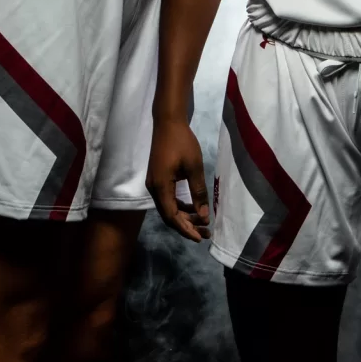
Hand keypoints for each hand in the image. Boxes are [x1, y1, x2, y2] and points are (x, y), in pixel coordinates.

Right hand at [147, 116, 211, 241]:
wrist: (168, 123)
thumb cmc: (182, 142)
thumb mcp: (194, 167)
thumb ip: (198, 192)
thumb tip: (204, 215)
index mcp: (161, 186)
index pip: (171, 216)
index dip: (185, 229)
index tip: (200, 238)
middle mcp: (154, 188)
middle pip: (168, 215)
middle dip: (187, 226)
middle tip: (206, 233)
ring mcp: (155, 183)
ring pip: (168, 208)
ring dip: (184, 217)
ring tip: (203, 223)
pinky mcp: (158, 179)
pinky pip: (168, 199)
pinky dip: (180, 206)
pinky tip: (193, 208)